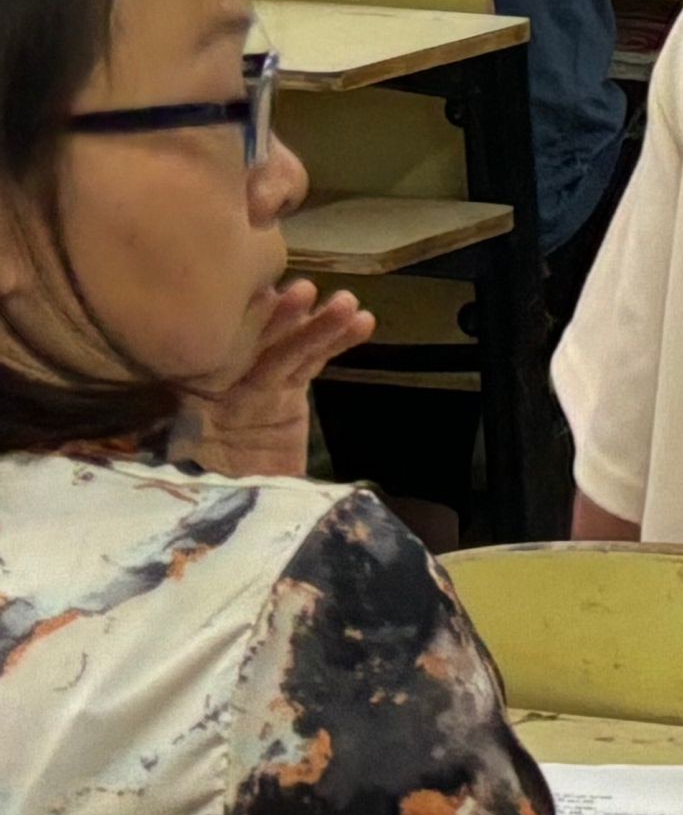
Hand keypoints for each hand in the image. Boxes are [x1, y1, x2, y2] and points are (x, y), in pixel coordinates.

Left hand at [189, 279, 375, 479]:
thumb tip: (186, 475)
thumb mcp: (194, 489)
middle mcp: (228, 388)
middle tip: (303, 293)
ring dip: (318, 325)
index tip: (250, 324)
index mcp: (198, 409)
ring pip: (291, 351)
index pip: (216, 366)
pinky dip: (338, 342)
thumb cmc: (209, 499)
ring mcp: (262, 387)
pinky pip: (314, 362)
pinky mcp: (290, 393)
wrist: (234, 520)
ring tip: (345, 303)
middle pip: (257, 349)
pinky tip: (365, 323)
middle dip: (280, 321)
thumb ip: (195, 473)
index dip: (235, 342)